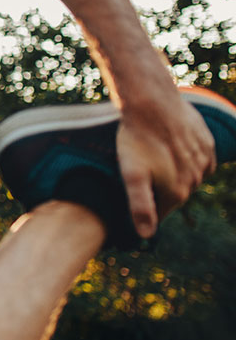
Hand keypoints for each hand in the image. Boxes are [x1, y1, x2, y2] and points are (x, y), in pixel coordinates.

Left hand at [116, 89, 214, 237]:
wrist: (152, 104)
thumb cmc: (137, 140)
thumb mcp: (132, 175)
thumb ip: (140, 207)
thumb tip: (146, 236)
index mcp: (176, 193)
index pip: (160, 212)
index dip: (144, 207)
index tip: (132, 194)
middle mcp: (195, 180)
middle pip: (173, 194)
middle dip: (158, 188)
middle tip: (140, 171)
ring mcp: (204, 162)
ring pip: (187, 176)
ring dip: (173, 172)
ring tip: (153, 157)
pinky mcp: (207, 145)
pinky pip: (199, 160)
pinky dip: (187, 159)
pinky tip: (173, 149)